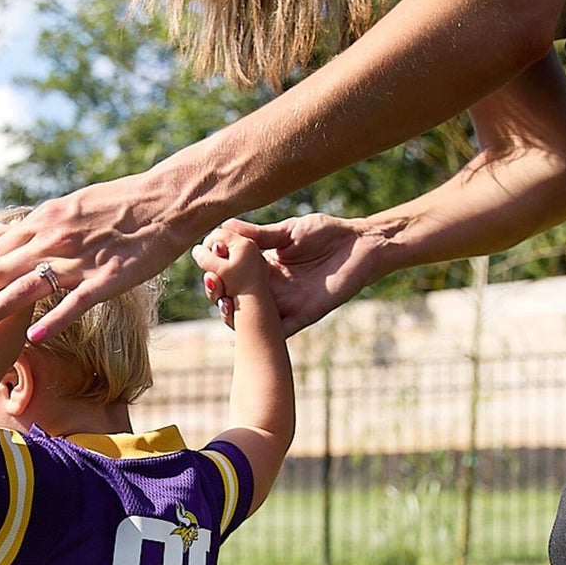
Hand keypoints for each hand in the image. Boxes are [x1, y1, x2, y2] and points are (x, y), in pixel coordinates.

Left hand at [0, 173, 188, 342]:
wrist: (167, 200)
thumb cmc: (124, 202)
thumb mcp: (77, 204)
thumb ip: (50, 222)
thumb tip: (28, 234)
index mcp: (48, 219)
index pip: (2, 247)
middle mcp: (55, 238)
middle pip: (3, 270)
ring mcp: (79, 260)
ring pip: (26, 289)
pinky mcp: (105, 279)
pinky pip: (72, 304)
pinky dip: (51, 322)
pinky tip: (32, 339)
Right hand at [205, 213, 374, 337]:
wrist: (361, 243)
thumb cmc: (327, 233)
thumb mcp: (288, 231)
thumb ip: (257, 235)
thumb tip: (224, 227)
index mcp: (263, 268)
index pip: (231, 274)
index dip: (215, 270)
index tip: (204, 258)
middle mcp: (270, 289)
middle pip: (235, 299)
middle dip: (217, 293)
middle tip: (212, 282)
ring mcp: (284, 304)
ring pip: (251, 319)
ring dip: (233, 315)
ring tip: (223, 302)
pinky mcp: (303, 314)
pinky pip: (279, 331)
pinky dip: (261, 337)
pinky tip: (240, 337)